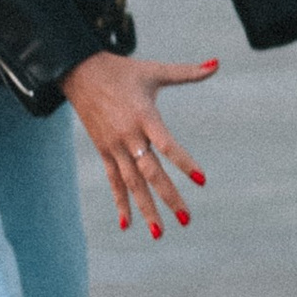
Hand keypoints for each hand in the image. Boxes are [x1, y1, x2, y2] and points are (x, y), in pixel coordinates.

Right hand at [65, 48, 217, 239]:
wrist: (79, 71)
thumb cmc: (122, 71)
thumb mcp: (155, 70)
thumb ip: (188, 72)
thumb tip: (217, 63)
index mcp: (145, 117)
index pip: (167, 145)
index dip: (185, 162)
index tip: (203, 180)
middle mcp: (129, 136)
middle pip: (151, 173)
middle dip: (169, 197)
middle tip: (186, 219)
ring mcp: (114, 146)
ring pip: (132, 183)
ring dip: (146, 208)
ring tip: (160, 232)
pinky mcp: (104, 151)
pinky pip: (114, 181)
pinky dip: (120, 202)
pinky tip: (127, 225)